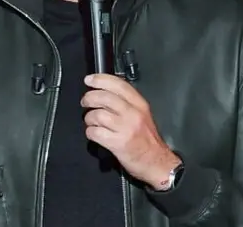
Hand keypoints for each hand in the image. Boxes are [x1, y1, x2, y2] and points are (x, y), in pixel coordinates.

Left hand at [81, 73, 180, 190]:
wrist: (157, 162)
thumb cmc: (148, 140)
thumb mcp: (143, 115)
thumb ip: (127, 102)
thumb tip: (104, 92)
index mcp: (140, 104)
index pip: (118, 85)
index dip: (100, 79)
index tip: (89, 79)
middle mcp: (133, 114)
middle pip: (104, 97)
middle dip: (89, 97)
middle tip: (85, 101)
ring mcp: (125, 129)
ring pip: (97, 114)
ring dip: (89, 117)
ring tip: (91, 121)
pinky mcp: (117, 143)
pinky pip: (95, 132)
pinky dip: (90, 132)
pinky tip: (94, 133)